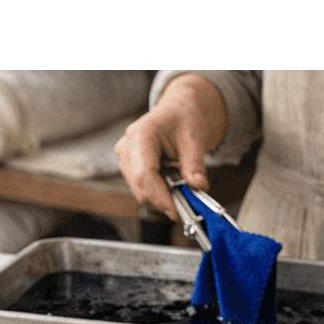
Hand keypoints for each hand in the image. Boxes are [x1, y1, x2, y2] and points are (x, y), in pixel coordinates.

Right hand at [115, 74, 227, 220]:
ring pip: (141, 192)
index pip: (145, 175)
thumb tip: (198, 187)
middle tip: (187, 201)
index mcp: (141, 135)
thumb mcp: (195, 138)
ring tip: (179, 180)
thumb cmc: (183, 119)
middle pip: (140, 187)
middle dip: (163, 198)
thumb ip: (195, 164)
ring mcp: (125, 160)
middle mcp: (127, 148)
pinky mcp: (129, 169)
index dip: (160, 196)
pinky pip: (142, 189)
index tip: (176, 211)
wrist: (177, 112)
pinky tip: (170, 178)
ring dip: (162, 195)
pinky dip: (159, 191)